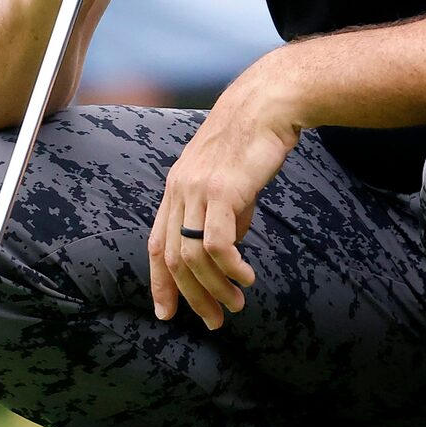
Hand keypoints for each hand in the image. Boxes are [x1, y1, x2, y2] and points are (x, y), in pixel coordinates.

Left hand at [146, 66, 294, 328]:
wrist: (268, 104)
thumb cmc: (253, 140)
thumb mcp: (229, 181)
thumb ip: (223, 213)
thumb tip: (227, 248)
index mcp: (176, 188)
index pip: (158, 244)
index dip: (160, 282)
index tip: (167, 313)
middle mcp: (179, 190)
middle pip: (173, 258)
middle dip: (191, 297)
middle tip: (214, 321)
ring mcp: (198, 190)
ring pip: (193, 256)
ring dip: (215, 288)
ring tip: (236, 306)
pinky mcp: (222, 190)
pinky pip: (217, 243)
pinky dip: (230, 268)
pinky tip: (245, 279)